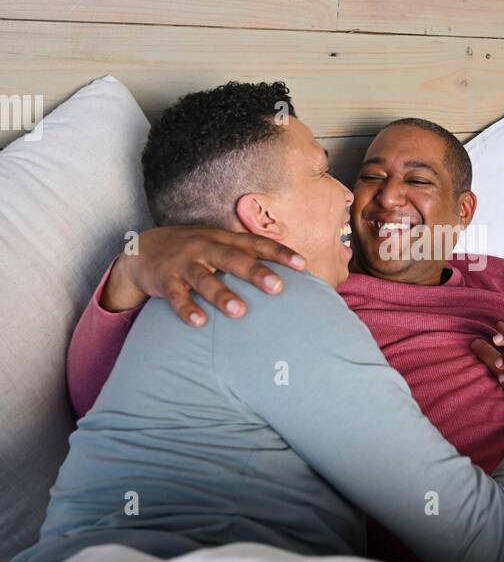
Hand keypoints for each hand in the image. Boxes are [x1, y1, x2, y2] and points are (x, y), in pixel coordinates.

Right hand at [100, 226, 305, 324]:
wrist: (142, 248)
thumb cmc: (193, 251)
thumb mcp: (218, 245)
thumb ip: (246, 255)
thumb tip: (286, 274)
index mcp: (223, 239)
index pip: (255, 244)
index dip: (278, 252)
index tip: (302, 265)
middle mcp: (205, 247)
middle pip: (233, 259)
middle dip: (255, 272)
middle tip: (278, 287)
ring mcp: (184, 263)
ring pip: (205, 278)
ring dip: (222, 295)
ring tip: (240, 311)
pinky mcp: (165, 280)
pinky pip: (176, 296)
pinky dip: (186, 309)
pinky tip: (199, 322)